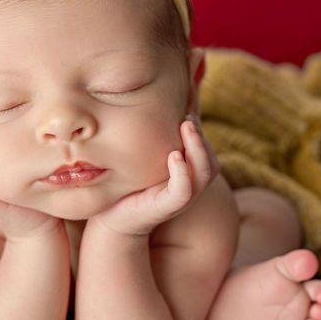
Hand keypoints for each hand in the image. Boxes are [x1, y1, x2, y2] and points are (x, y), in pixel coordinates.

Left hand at [91, 117, 220, 236]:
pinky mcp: (165, 207)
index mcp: (185, 174)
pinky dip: (183, 172)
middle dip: (202, 137)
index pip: (206, 151)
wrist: (109, 217)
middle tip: (188, 116)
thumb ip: (153, 138)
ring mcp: (179, 198)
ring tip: (186, 127)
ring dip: (199, 148)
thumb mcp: (142, 157)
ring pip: (205, 173)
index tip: (187, 108)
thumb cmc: (125, 183)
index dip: (200, 131)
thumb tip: (153, 102)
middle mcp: (188, 186)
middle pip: (211, 161)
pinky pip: (184, 190)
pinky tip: (173, 155)